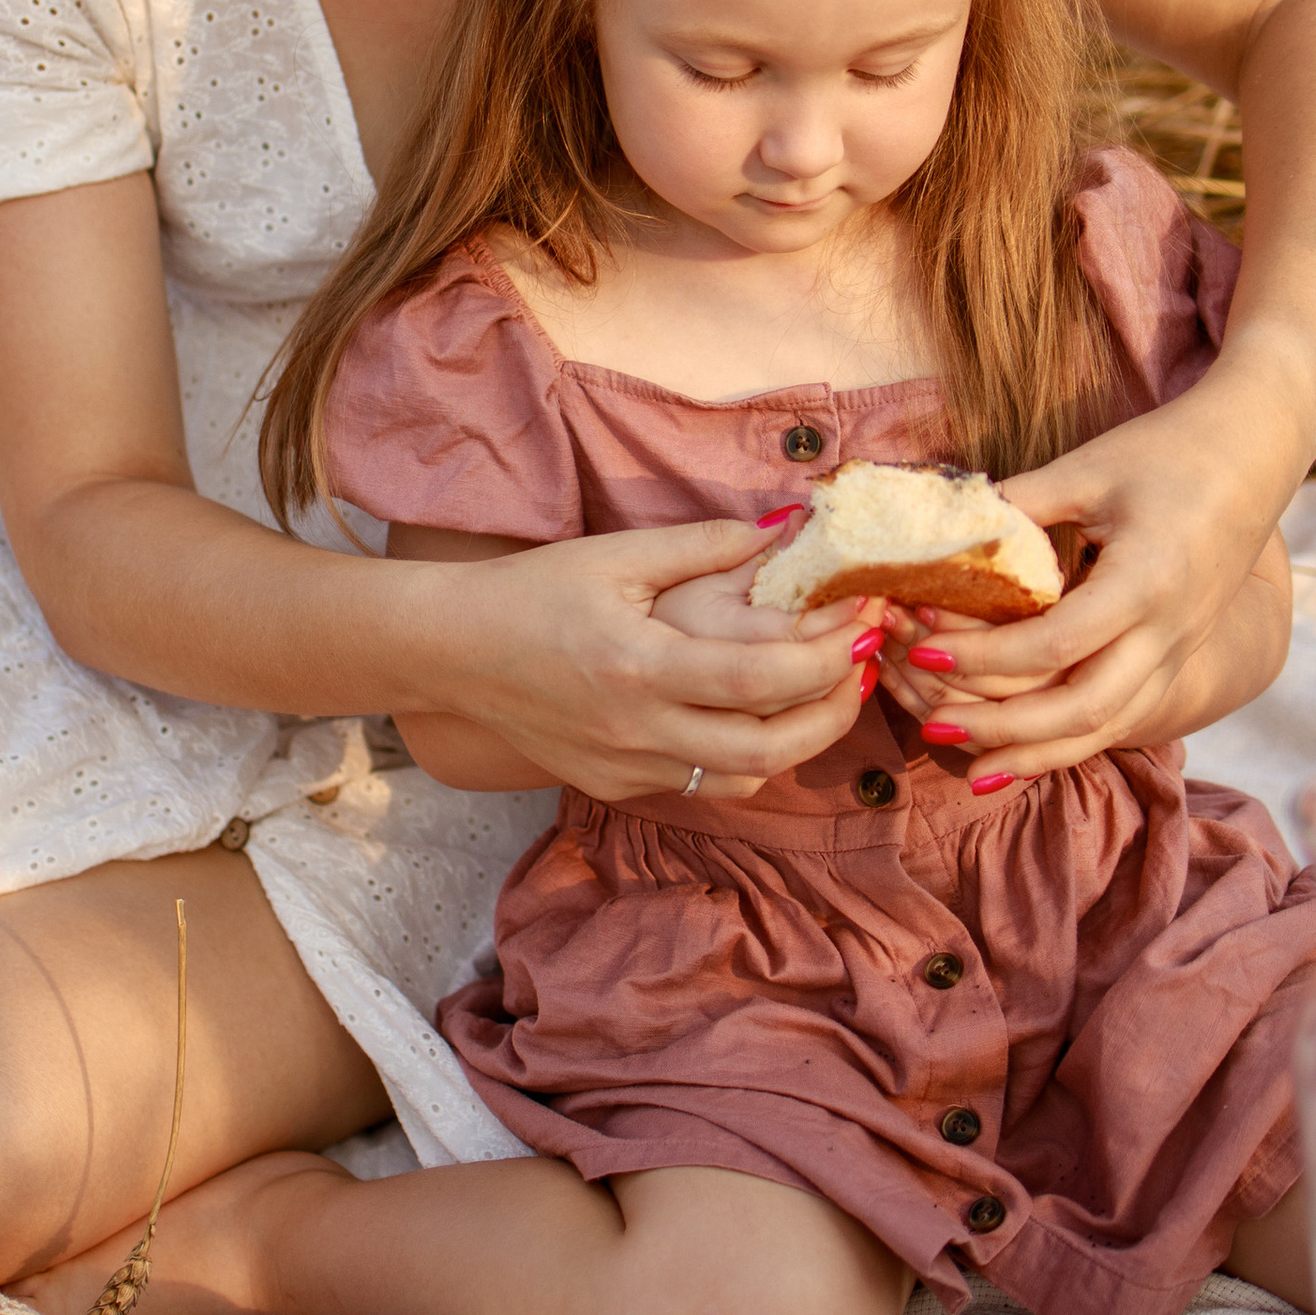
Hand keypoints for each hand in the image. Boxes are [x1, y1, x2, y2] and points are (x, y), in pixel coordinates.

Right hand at [418, 518, 867, 804]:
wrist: (451, 653)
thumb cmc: (531, 593)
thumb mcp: (615, 556)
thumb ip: (704, 545)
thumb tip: (786, 529)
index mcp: (640, 667)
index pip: (762, 679)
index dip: (827, 657)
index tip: (863, 623)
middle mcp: (637, 731)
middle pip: (768, 748)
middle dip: (834, 711)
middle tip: (864, 667)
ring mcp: (625, 767)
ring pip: (742, 778)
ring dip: (797, 742)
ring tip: (825, 692)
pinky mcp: (614, 785)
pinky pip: (701, 784)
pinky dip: (745, 757)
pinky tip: (758, 716)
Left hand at [876, 378, 1294, 779]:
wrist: (1254, 455)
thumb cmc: (1169, 451)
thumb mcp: (1088, 470)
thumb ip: (1018, 508)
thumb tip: (942, 540)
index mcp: (1146, 582)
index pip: (1055, 643)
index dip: (983, 653)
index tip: (923, 646)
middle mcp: (1168, 632)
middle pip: (1084, 708)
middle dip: (1004, 726)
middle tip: (935, 725)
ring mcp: (1178, 651)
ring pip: (1106, 727)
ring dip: (1036, 752)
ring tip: (972, 772)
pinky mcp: (1177, 657)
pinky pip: (1123, 718)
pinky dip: (1069, 742)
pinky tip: (1023, 755)